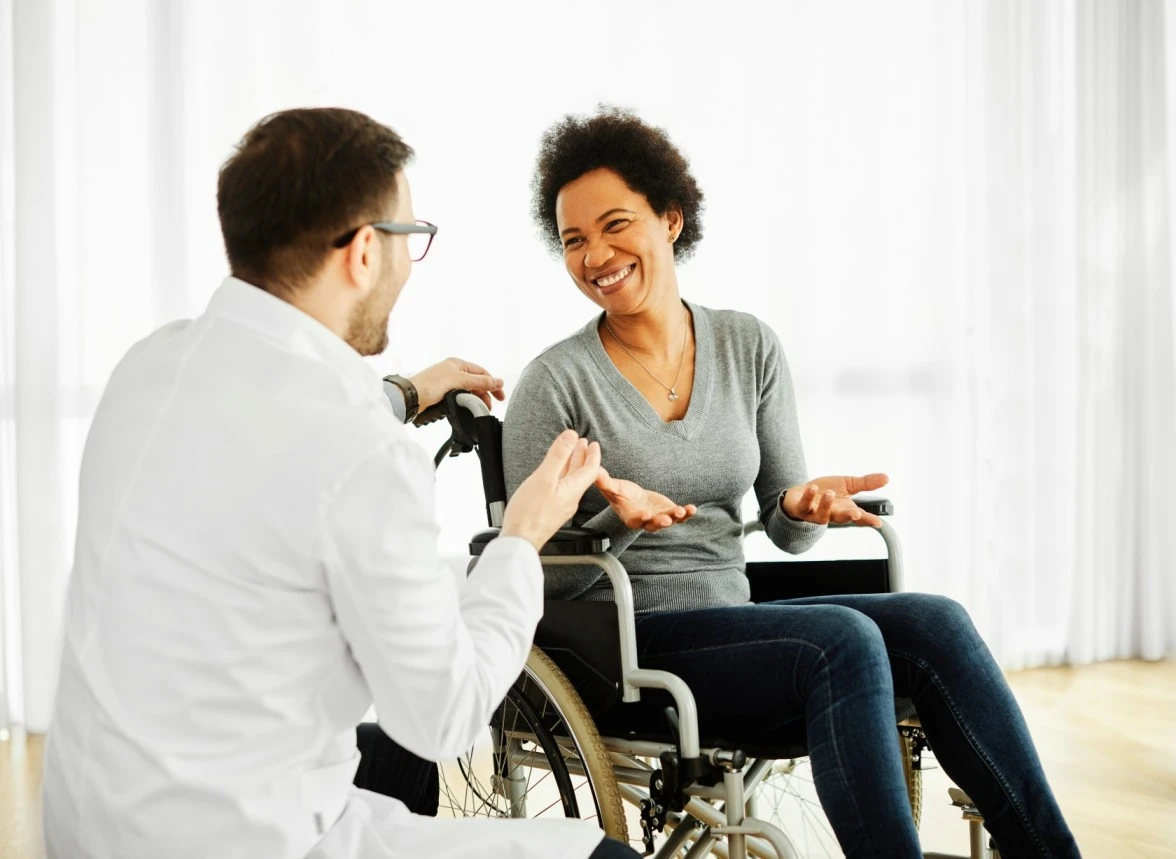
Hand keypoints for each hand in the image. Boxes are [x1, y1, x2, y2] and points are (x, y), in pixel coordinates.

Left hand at [410, 357, 504, 411]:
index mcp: (457, 364)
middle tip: (491, 407)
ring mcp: (447, 382)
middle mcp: (453, 371)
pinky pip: (460, 397)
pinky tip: (468, 408)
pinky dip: (466, 402)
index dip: (493, 383)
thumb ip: (480, 382)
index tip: (501, 396)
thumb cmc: (431, 385)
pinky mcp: (442, 393)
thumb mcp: (460, 381)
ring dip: (476, 399)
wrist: (411, 397)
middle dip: (485, 394)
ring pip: (468, 391)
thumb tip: (499, 382)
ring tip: (480, 410)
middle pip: (476, 382)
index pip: (481, 372)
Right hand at [501, 431, 602, 551]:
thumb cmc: (529, 513)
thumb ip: (558, 456)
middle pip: (581, 474)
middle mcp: (570, 499)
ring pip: (570, 481)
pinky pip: (561, 488)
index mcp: (573, 490)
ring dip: (572, 465)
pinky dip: (561, 476)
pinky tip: (554, 474)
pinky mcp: (551, 511)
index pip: (591, 469)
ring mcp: (561, 506)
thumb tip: (571, 436)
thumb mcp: (544, 477)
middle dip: (582, 456)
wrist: (519, 541)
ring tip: (570, 454)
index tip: (592, 443)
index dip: (592, 454)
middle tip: (582, 443)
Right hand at [595, 468, 696, 532]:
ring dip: (677, 517)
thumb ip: (606, 482)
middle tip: (666, 519)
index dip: (640, 518)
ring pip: (669, 520)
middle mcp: (646, 521)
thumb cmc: (621, 493)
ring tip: (684, 510)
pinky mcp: (668, 513)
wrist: (633, 498)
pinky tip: (693, 508)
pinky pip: (679, 516)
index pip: (635, 519)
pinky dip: (686, 513)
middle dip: (660, 522)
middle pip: (653, 524)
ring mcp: (659, 518)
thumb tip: (594, 471)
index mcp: (631, 517)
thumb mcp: (613, 487)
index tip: (646, 514)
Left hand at [781, 473, 888, 527]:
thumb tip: (886, 478)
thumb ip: (865, 484)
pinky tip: (812, 488)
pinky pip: (804, 506)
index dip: (869, 520)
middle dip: (849, 516)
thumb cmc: (825, 491)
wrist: (800, 494)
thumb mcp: (847, 485)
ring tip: (830, 493)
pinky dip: (808, 497)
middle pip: (842, 518)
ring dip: (827, 505)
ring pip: (822, 515)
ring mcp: (816, 513)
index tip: (878, 523)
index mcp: (845, 509)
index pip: (860, 517)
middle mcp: (832, 514)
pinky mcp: (801, 509)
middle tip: (856, 513)